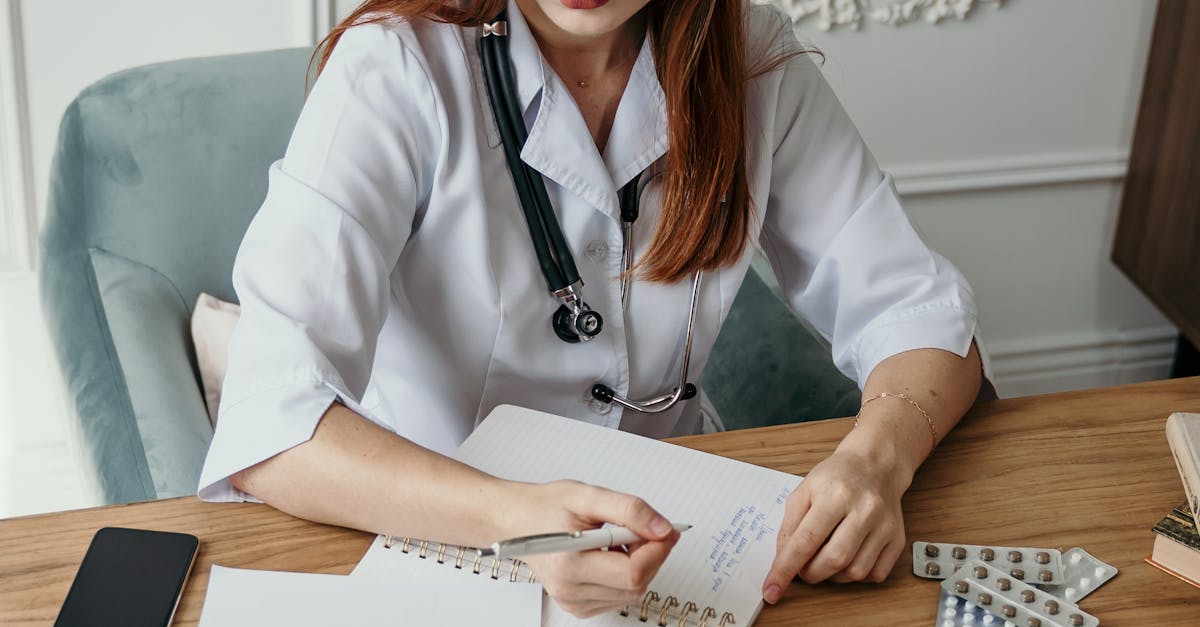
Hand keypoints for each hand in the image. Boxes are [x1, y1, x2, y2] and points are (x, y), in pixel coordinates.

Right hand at [506, 480, 679, 617]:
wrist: (518, 521)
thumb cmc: (546, 507)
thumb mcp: (589, 496)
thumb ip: (629, 510)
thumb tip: (662, 528)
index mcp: (569, 562)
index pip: (633, 572)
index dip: (657, 550)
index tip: (666, 530)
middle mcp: (569, 588)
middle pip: (636, 585)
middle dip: (651, 555)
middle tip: (647, 528)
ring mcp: (573, 601)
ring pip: (631, 593)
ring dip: (640, 565)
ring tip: (622, 538)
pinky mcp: (578, 606)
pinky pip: (619, 597)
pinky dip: (626, 576)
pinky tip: (614, 555)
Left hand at [761, 447, 909, 601]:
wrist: (875, 465)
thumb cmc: (837, 477)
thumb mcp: (804, 490)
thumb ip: (790, 526)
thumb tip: (783, 560)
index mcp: (835, 494)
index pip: (806, 541)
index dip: (785, 569)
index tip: (772, 590)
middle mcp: (864, 509)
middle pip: (833, 559)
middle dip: (810, 574)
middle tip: (803, 568)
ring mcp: (884, 526)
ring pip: (855, 572)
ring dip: (832, 576)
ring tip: (825, 559)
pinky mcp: (897, 539)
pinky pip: (875, 574)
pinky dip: (856, 575)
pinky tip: (848, 558)